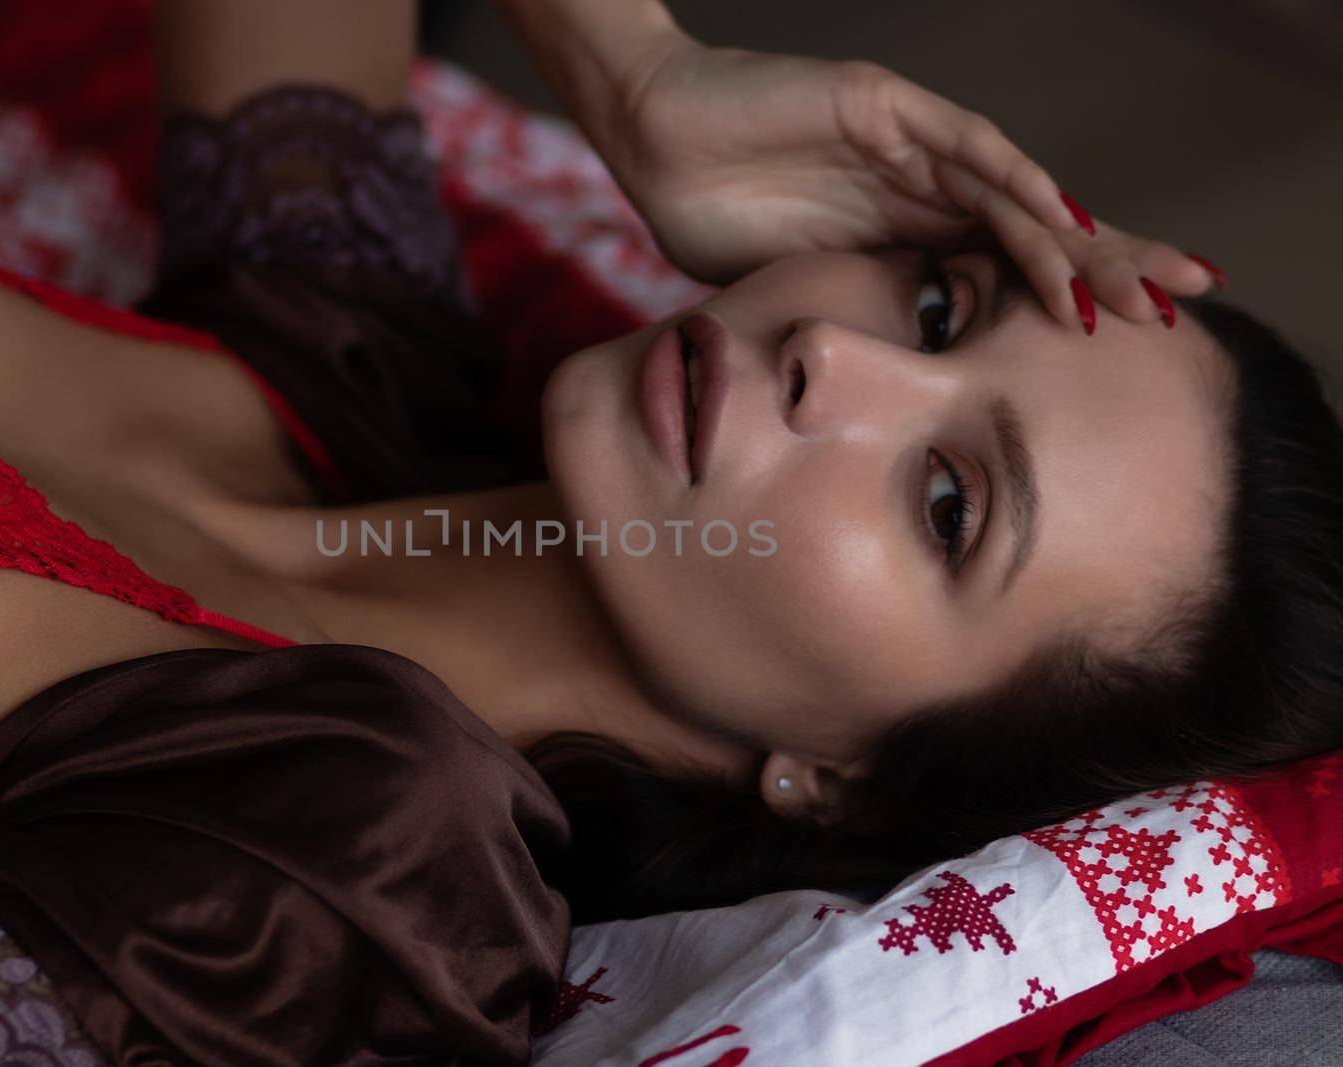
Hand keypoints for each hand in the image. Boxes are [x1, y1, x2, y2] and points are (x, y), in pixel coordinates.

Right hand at [606, 40, 1223, 328]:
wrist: (650, 137)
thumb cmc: (706, 215)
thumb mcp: (787, 295)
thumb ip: (838, 329)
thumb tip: (857, 407)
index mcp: (905, 235)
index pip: (1002, 271)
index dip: (1064, 302)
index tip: (1121, 352)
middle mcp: (924, 187)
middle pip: (1034, 229)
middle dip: (1106, 268)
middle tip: (1178, 305)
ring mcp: (908, 143)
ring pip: (1013, 193)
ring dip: (1072, 241)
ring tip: (1129, 285)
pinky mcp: (883, 106)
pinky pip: (962, 144)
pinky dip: (1013, 180)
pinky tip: (1059, 215)